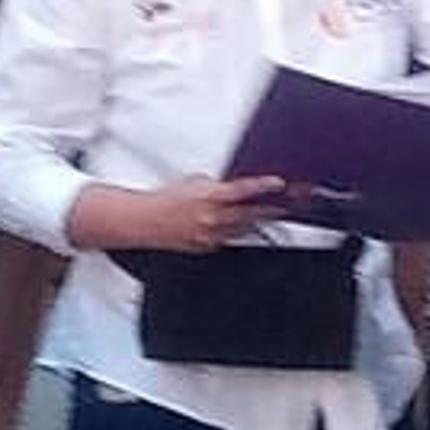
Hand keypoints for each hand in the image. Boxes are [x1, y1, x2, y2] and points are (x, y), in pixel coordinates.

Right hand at [135, 175, 287, 253]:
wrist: (144, 221)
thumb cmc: (164, 200)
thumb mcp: (192, 182)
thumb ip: (214, 185)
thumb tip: (228, 187)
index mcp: (211, 196)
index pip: (245, 189)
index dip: (265, 186)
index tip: (279, 184)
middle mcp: (214, 217)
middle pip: (252, 214)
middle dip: (270, 210)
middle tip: (285, 206)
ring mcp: (211, 235)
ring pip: (243, 231)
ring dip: (256, 224)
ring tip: (268, 218)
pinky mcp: (205, 247)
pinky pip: (226, 241)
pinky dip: (233, 235)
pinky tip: (236, 230)